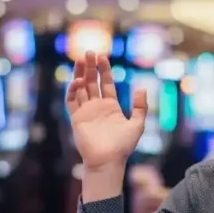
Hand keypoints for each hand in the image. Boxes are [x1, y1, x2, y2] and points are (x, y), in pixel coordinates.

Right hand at [66, 52, 145, 170]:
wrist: (108, 160)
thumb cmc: (123, 146)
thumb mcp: (137, 124)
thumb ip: (140, 106)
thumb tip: (141, 88)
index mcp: (110, 106)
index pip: (106, 83)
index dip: (104, 70)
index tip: (103, 57)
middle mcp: (97, 107)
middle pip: (92, 82)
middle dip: (90, 67)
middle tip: (89, 52)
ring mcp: (85, 112)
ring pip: (80, 88)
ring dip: (80, 74)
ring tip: (81, 59)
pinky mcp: (76, 118)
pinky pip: (72, 101)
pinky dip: (73, 90)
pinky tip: (78, 81)